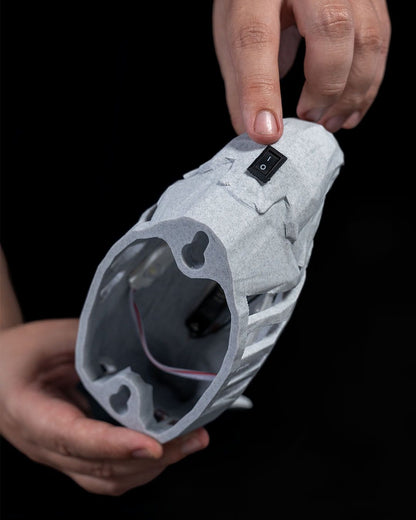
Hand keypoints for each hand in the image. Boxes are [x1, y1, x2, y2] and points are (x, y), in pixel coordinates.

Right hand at [0, 320, 208, 495]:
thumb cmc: (14, 355)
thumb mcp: (48, 338)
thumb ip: (87, 341)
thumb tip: (135, 343)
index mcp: (32, 415)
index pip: (76, 439)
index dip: (115, 446)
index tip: (153, 445)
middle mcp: (47, 446)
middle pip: (101, 468)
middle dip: (154, 458)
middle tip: (193, 437)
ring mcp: (61, 456)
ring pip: (108, 480)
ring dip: (153, 468)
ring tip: (190, 443)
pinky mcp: (74, 454)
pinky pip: (108, 475)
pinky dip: (140, 468)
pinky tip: (166, 450)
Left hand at [213, 0, 390, 142]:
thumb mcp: (233, 33)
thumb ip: (241, 84)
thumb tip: (254, 133)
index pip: (255, 38)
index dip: (261, 91)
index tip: (266, 131)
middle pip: (331, 29)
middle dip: (325, 88)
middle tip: (310, 119)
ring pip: (367, 36)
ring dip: (353, 91)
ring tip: (330, 121)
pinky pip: (380, 39)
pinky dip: (369, 82)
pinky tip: (351, 107)